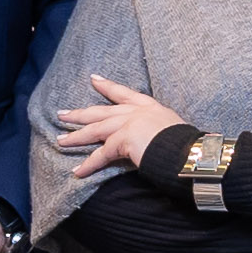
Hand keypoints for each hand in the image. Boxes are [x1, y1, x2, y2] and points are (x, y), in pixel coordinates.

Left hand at [50, 75, 188, 173]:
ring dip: (76, 137)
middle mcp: (136, 112)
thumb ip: (156, 130)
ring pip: (96, 130)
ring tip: (61, 141)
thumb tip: (151, 139)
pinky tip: (77, 172)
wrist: (190, 152)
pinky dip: (88, 165)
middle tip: (62, 114)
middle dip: (80, 113)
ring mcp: (128, 124)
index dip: (107, 86)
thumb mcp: (171, 129)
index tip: (93, 80)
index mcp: (149, 106)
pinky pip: (101, 154)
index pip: (123, 93)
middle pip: (101, 111)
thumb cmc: (187, 145)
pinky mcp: (123, 140)